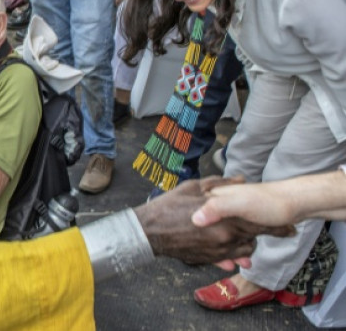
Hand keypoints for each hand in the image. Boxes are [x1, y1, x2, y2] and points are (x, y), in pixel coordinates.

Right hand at [134, 178, 294, 267]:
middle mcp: (225, 239)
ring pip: (242, 251)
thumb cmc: (168, 206)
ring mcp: (216, 252)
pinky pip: (227, 260)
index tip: (290, 227)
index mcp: (225, 220)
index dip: (277, 227)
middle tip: (271, 231)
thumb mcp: (193, 187)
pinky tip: (233, 254)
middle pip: (253, 239)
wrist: (148, 231)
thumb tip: (241, 179)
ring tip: (246, 237)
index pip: (260, 225)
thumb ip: (221, 184)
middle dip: (261, 235)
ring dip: (246, 245)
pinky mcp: (206, 260)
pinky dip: (233, 256)